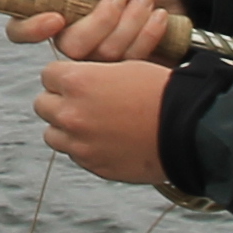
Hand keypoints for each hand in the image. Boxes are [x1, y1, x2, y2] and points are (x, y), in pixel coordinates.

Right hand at [6, 0, 180, 61]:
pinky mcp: (125, 74)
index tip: (56, 17)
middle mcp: (73, 42)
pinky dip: (147, 33)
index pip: (21, 30)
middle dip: (102, 19)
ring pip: (103, 54)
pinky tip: (159, 18)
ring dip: (130, 21)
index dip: (32, 29)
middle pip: (70, 46)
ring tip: (146, 1)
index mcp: (58, 15)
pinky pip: (129, 60)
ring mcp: (98, 62)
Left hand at [33, 53, 173, 185]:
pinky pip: (75, 154)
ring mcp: (80, 144)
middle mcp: (71, 114)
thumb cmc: (163, 93)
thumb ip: (93, 74)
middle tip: (82, 101)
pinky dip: (84, 147)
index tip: (76, 79)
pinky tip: (107, 140)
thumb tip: (78, 78)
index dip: (64, 76)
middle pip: (43, 105)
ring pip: (52, 134)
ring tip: (92, 123)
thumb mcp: (124, 67)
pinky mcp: (93, 165)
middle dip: (60, 101)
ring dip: (66, 128)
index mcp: (77, 82)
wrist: (189, 130)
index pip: (48, 75)